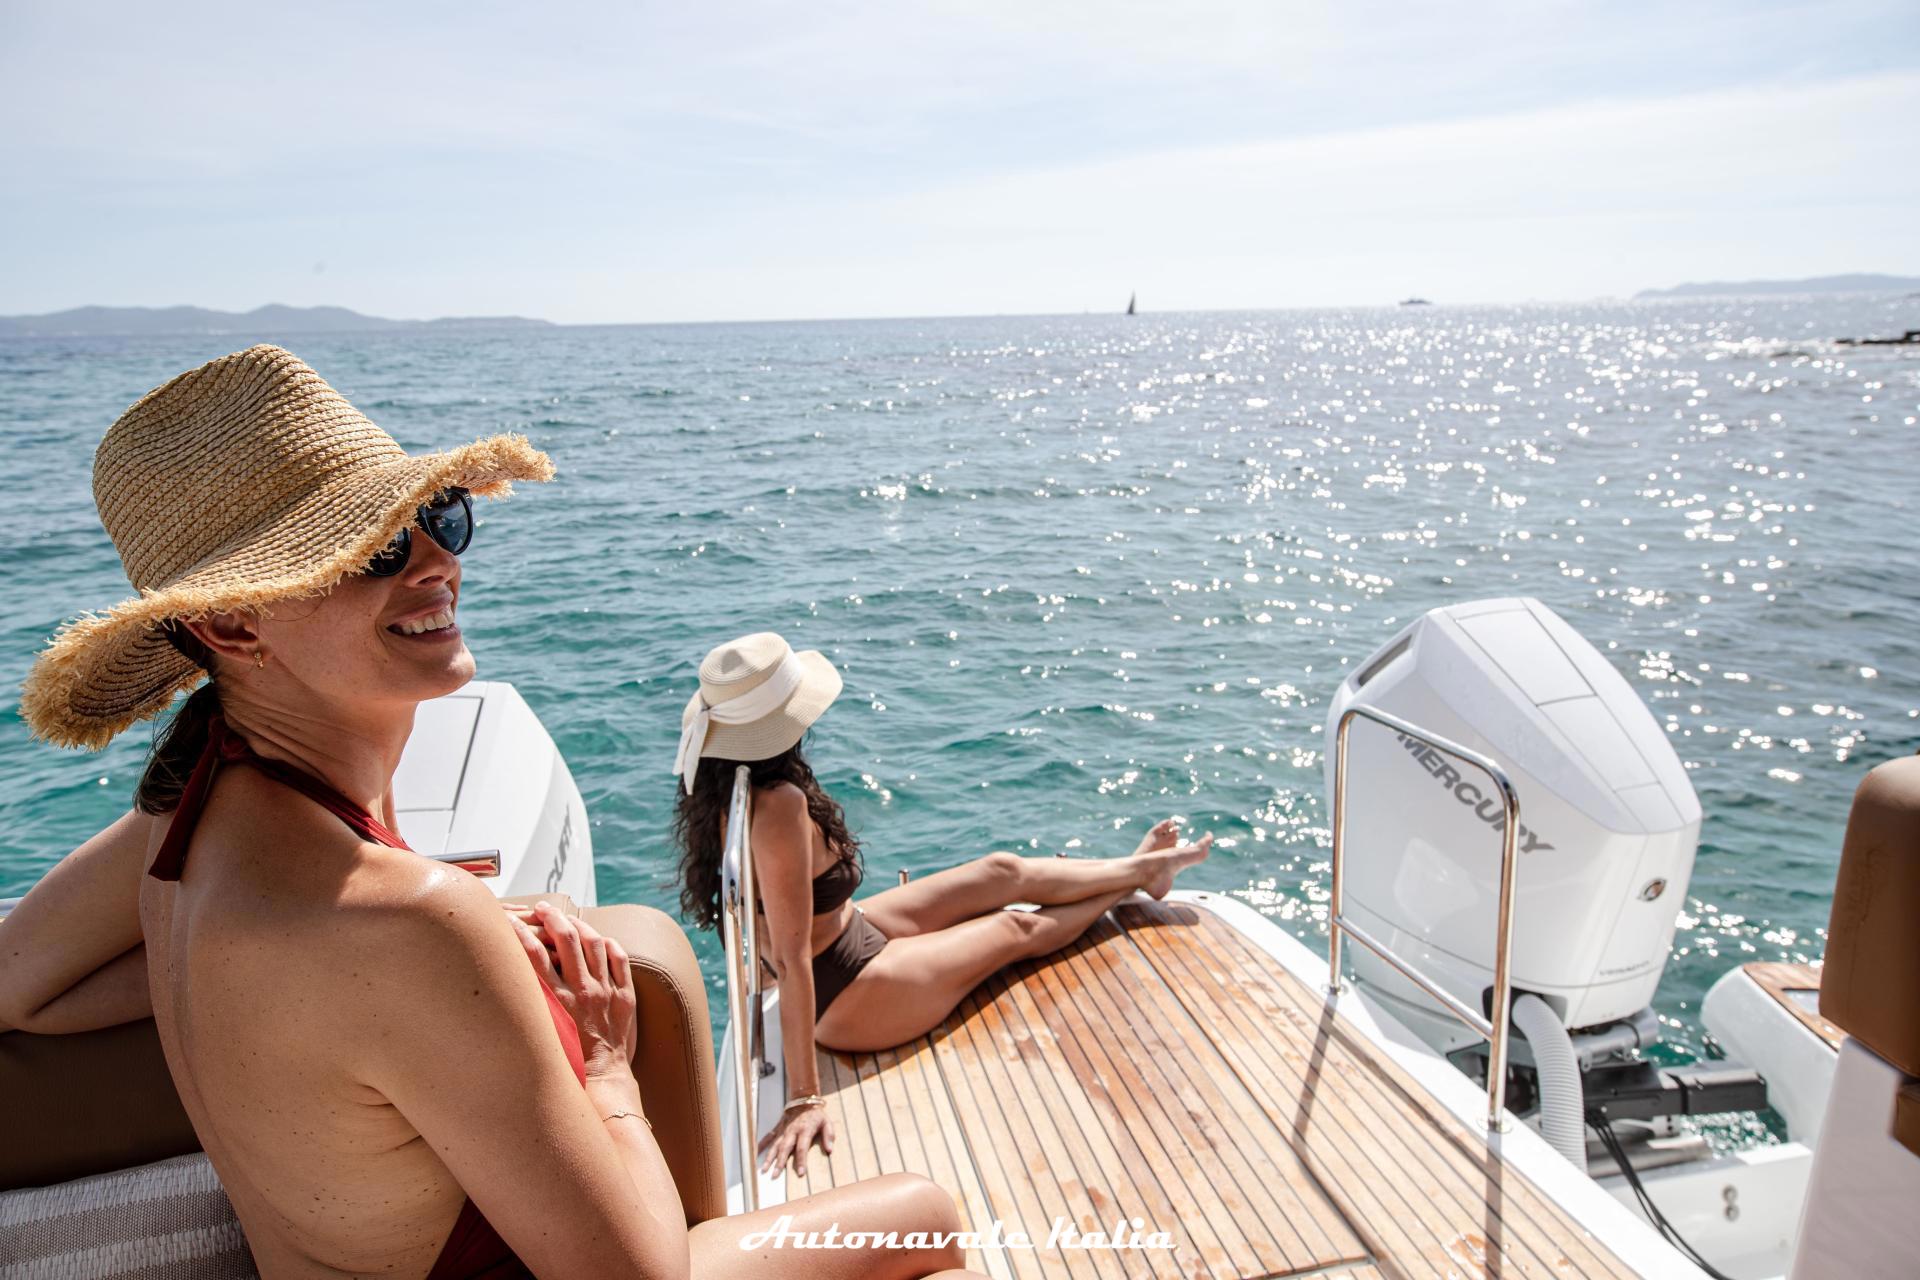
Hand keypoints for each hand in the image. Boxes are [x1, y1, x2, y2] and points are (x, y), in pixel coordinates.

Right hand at [506, 901, 636, 1077]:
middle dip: (552, 918)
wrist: (602, 1083)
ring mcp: (607, 993)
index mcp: (558, 1002)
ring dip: (579, 925)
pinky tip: (599, 939)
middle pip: (567, 939)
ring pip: (594, 943)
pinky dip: (609, 944)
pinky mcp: (625, 997)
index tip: (509, 921)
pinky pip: (620, 959)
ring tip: (568, 918)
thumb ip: (527, 1010)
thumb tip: (506, 991)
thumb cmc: (566, 1066)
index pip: (534, 955)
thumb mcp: (540, 1036)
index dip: (519, 933)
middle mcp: (583, 992)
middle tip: (542, 908)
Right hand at [757, 1101, 831, 1178]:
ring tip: (764, 1169)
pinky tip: (756, 1154)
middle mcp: (792, 1131)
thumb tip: (830, 1149)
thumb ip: (829, 1136)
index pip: (802, 1148)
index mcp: (805, 1130)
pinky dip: (762, 1145)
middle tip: (775, 1175)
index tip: (801, 1173)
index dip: (802, 1160)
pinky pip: (769, 1137)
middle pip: (785, 1148)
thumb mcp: (827, 1122)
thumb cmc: (816, 1115)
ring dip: (769, 1158)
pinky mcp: (778, 1128)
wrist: (803, 1100)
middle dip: (780, 1162)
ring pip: (775, 1145)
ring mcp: (783, 1130)